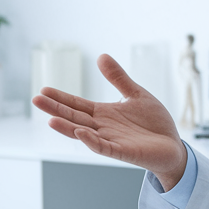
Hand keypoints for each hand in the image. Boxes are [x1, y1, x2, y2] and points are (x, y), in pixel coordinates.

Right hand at [33, 54, 188, 189]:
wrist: (173, 145)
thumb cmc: (153, 122)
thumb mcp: (135, 94)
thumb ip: (118, 78)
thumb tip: (101, 56)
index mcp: (104, 114)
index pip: (77, 105)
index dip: (61, 98)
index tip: (43, 90)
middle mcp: (103, 127)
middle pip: (74, 118)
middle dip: (55, 110)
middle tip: (36, 99)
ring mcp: (111, 140)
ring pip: (84, 134)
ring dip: (67, 128)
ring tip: (50, 120)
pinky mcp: (123, 152)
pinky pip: (104, 148)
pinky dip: (92, 141)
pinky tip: (81, 133)